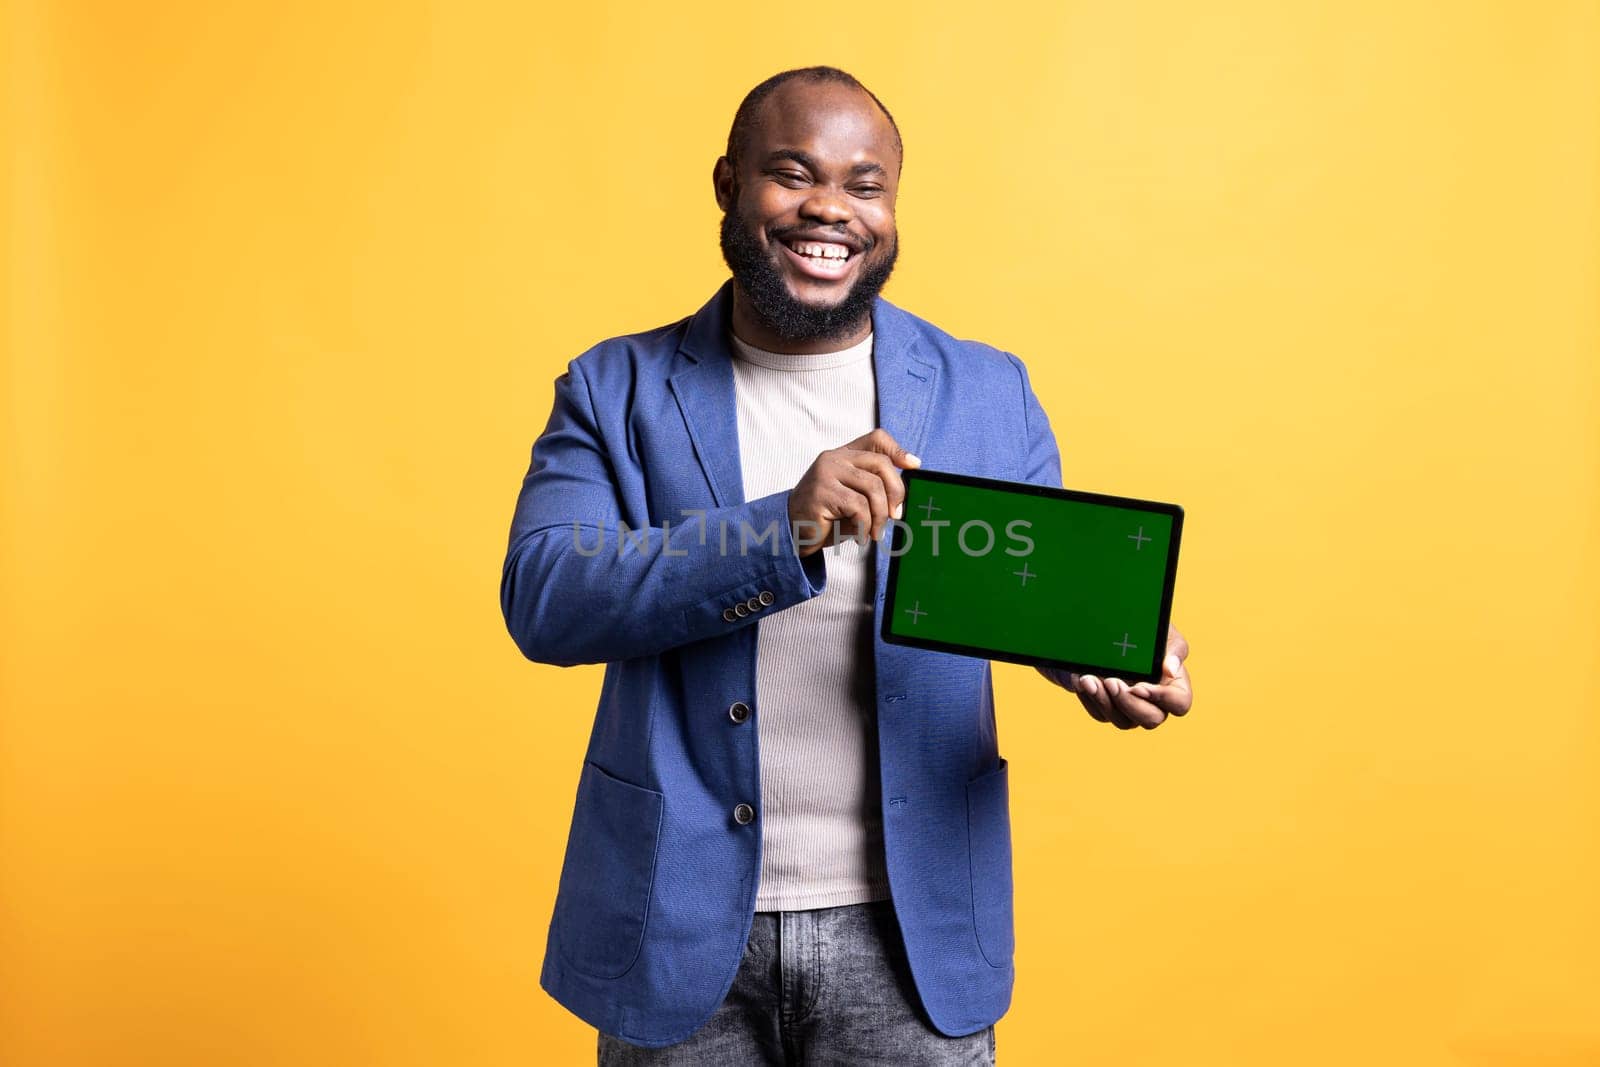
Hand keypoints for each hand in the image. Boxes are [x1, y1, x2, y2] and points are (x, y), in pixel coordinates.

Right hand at [788, 428, 920, 557]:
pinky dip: (864, 526)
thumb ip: (872, 491)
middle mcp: (834, 459)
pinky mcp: (822, 492)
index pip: (876, 439)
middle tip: (895, 516)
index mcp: (842, 456)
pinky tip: (858, 536)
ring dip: (879, 516)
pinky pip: (858, 507)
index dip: (898, 450)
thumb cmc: (824, 518)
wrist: (791, 533)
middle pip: (881, 464)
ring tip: (873, 532)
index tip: (914, 466)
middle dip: (896, 492)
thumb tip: (900, 500)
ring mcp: (826, 473)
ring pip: (873, 488)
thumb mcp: (852, 499)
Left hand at [1067, 623, 1192, 729]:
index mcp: (1174, 687)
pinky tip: (1082, 680)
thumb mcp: (1164, 634)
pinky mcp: (1108, 709)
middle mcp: (1155, 704)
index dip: (1163, 699)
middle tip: (1112, 682)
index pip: (1179, 704)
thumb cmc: (1147, 633)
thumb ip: (1174, 650)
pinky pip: (1099, 713)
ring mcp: (1131, 710)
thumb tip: (1171, 670)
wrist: (1113, 631)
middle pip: (1151, 719)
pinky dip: (1090, 697)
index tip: (1140, 687)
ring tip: (1089, 679)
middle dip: (1129, 703)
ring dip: (1105, 701)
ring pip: (1123, 721)